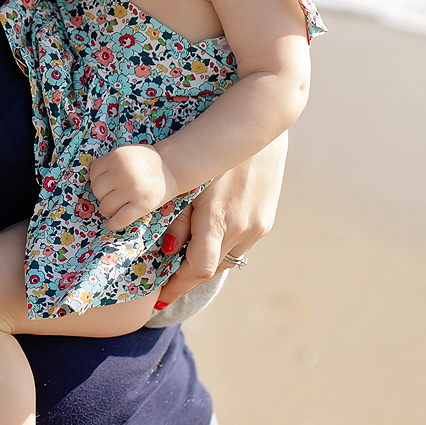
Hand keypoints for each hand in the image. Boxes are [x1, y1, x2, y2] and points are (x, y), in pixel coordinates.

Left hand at [89, 144, 179, 230]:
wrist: (172, 166)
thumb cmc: (146, 161)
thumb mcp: (125, 153)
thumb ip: (110, 164)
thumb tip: (92, 183)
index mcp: (115, 157)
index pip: (93, 173)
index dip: (98, 180)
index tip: (105, 184)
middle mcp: (121, 173)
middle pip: (97, 191)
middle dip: (102, 195)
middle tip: (112, 195)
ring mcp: (131, 190)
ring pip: (105, 207)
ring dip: (107, 210)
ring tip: (115, 208)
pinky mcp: (142, 205)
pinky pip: (120, 220)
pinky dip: (112, 224)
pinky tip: (111, 224)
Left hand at [154, 132, 284, 307]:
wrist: (258, 128)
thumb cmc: (215, 151)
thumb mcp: (190, 182)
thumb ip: (179, 217)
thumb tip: (167, 250)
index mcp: (219, 219)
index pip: (197, 269)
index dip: (177, 286)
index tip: (160, 296)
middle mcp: (242, 228)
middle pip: (211, 270)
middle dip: (187, 280)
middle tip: (165, 288)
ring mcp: (257, 226)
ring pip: (227, 260)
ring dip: (206, 265)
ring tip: (183, 267)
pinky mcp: (265, 220)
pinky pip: (241, 246)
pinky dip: (222, 250)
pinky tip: (208, 243)